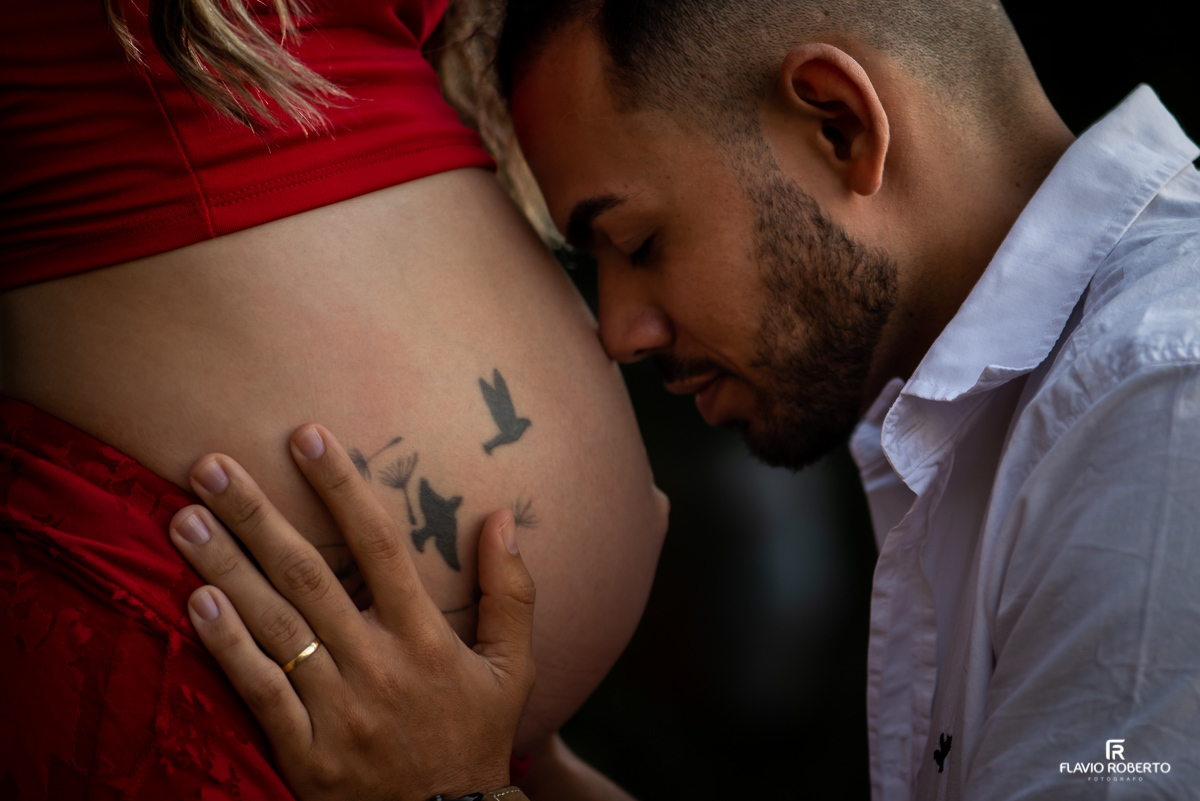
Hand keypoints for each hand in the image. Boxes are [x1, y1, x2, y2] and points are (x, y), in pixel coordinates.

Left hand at [167, 424, 535, 800]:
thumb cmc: (476, 734)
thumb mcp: (514, 666)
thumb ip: (510, 592)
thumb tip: (501, 518)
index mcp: (425, 638)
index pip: (380, 545)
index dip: (341, 486)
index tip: (306, 436)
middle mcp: (378, 665)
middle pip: (308, 575)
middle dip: (257, 515)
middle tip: (210, 464)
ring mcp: (337, 709)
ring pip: (274, 624)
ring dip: (225, 566)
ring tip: (186, 518)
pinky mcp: (304, 751)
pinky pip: (260, 689)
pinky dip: (227, 645)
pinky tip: (196, 601)